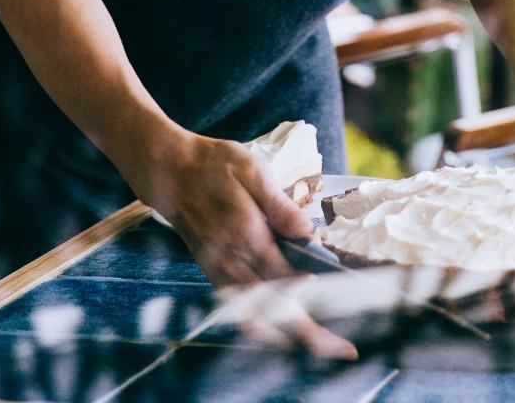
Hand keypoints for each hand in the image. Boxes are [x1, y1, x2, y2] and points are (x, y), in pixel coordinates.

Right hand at [130, 128, 356, 358]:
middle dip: (312, 335)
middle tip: (344, 349)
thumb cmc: (214, 165)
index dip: (317, 302)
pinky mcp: (213, 273)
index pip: (288, 283)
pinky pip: (240, 311)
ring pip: (257, 320)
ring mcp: (221, 271)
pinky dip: (264, 326)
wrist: (170, 172)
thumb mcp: (251, 169)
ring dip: (290, 335)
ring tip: (321, 341)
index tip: (343, 309)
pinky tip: (283, 325)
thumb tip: (309, 232)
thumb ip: (279, 204)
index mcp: (247, 237)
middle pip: (277, 312)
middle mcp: (233, 263)